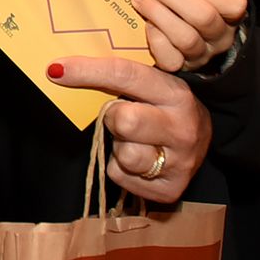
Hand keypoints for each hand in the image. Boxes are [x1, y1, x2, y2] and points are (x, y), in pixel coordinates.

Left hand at [48, 56, 211, 203]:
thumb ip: (119, 77)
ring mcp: (179, 163)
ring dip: (118, 146)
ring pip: (124, 154)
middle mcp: (183, 129)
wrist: (202, 142)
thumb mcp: (153, 85)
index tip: (57, 70)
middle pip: (123, 121)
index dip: (88, 71)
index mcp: (176, 94)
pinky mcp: (169, 190)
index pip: (126, 76)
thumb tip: (63, 69)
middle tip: (120, 116)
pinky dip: (120, 167)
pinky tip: (138, 158)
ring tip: (134, 140)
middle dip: (112, 117)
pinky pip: (119, 176)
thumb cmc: (164, 107)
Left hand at [133, 0, 247, 71]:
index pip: (233, 4)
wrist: (188, 45)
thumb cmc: (190, 8)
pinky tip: (146, 25)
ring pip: (186, 38)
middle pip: (204, 18)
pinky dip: (156, 40)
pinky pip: (170, 59)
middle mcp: (219, 36)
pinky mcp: (182, 68)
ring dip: (159, 14)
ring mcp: (202, 54)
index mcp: (229, 15)